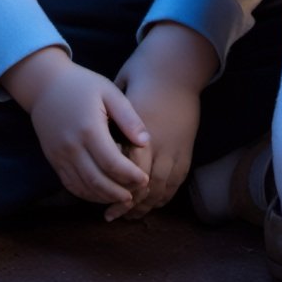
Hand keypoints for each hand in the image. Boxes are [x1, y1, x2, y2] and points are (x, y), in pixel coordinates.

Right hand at [1, 48, 149, 206]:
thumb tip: (146, 143)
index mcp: (89, 128)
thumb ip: (128, 117)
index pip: (112, 163)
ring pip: (83, 187)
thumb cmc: (81, 85)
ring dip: (104, 197)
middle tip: (137, 194)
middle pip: (97, 181)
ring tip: (123, 197)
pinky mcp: (53, 159)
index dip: (131, 176)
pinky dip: (87, 193)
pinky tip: (101, 193)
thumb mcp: (108, 92)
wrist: (44, 84)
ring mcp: (60, 155)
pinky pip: (70, 184)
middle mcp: (72, 146)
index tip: (146, 180)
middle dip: (119, 193)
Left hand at [109, 24, 216, 220]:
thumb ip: (109, 119)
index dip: (117, 189)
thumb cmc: (143, 74)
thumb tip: (94, 137)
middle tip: (112, 215)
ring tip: (129, 214)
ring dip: (146, 204)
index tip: (103, 201)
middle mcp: (160, 142)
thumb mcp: (119, 91)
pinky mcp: (187, 149)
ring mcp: (176, 147)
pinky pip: (177, 180)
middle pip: (146, 185)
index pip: (129, 170)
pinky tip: (152, 202)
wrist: (177, 66)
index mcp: (140, 129)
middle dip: (129, 204)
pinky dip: (164, 195)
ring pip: (163, 188)